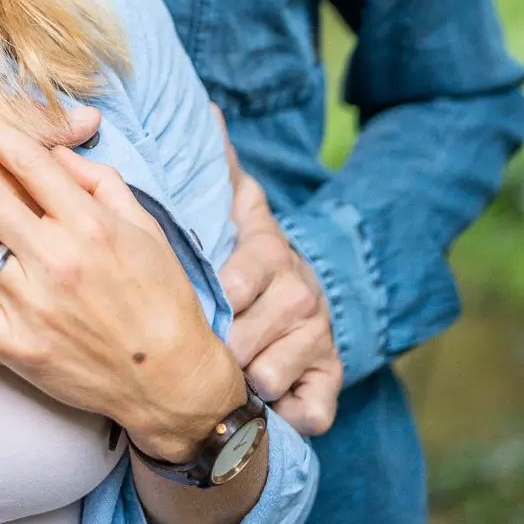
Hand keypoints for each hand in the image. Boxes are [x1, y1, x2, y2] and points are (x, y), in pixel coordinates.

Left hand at [219, 126, 341, 436]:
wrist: (305, 297)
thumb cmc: (250, 259)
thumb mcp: (237, 210)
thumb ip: (219, 168)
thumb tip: (208, 107)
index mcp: (271, 254)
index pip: (238, 279)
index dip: (214, 297)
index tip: (192, 305)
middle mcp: (301, 297)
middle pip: (250, 334)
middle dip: (218, 348)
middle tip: (191, 351)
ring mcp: (318, 341)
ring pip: (272, 375)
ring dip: (245, 382)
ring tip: (223, 375)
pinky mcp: (332, 383)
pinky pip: (312, 412)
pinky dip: (291, 416)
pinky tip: (269, 408)